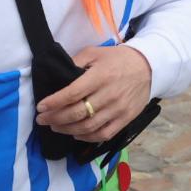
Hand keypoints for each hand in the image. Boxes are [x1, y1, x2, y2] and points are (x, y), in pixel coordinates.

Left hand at [36, 45, 151, 142]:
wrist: (149, 67)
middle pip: (78, 113)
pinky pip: (103, 134)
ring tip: (55, 127)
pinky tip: (75, 134)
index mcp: (100, 76)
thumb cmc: (118, 59)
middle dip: (56, 118)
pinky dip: (86, 137)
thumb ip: (76, 62)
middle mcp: (109, 95)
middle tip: (42, 120)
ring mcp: (118, 109)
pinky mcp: (125, 119)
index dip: (54, 102)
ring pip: (88, 127)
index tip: (41, 107)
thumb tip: (58, 76)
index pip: (72, 93)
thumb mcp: (95, 53)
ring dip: (68, 130)